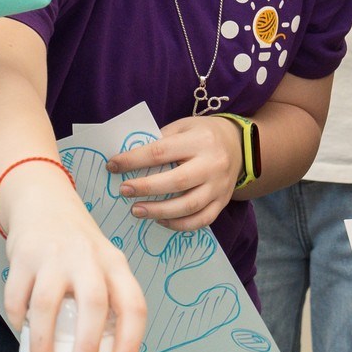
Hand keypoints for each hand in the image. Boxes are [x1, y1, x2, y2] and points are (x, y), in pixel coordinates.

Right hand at [0, 164, 146, 351]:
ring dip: (43, 341)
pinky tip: (22, 331)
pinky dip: (18, 319)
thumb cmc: (79, 248)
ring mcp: (53, 255)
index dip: (131, 340)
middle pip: (93, 303)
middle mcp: (88, 257)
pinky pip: (17, 296)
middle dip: (87, 343)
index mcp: (115, 265)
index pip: (133, 304)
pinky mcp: (23, 255)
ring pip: (47, 304)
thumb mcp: (103, 264)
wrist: (44, 203)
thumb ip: (106, 300)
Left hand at [109, 116, 241, 229]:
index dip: (133, 160)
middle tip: (123, 191)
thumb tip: (128, 161)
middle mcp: (212, 164)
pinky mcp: (222, 202)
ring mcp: (220, 186)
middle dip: (146, 188)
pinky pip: (201, 220)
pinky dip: (178, 224)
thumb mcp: (182, 127)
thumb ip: (159, 141)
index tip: (112, 165)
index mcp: (199, 141)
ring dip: (159, 211)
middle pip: (176, 181)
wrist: (239, 145)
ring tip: (136, 210)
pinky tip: (160, 220)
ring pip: (188, 205)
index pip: (160, 152)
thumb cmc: (202, 134)